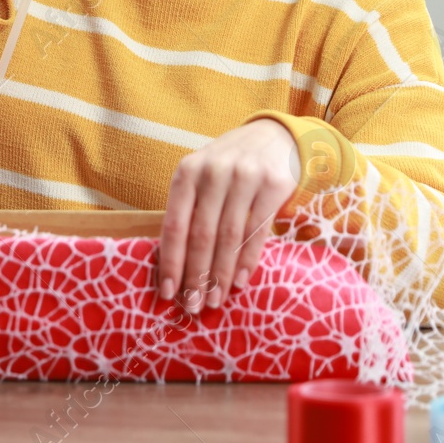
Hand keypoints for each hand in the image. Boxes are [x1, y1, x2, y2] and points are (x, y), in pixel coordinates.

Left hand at [157, 118, 300, 313]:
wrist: (275, 136)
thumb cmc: (230, 165)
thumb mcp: (203, 176)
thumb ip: (189, 210)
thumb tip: (175, 266)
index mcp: (187, 172)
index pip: (175, 225)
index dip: (171, 262)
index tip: (168, 293)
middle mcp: (213, 172)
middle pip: (201, 235)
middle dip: (196, 276)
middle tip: (194, 306)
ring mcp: (245, 176)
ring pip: (228, 237)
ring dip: (221, 275)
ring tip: (216, 299)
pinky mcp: (272, 184)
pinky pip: (256, 231)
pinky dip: (247, 261)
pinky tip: (240, 282)